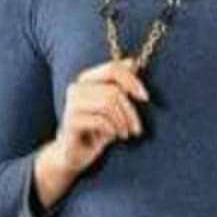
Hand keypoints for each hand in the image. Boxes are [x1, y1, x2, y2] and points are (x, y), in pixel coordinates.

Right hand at [51, 56, 149, 174]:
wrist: (74, 155)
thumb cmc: (96, 130)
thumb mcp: (112, 106)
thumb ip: (120, 84)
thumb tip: (133, 61)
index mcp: (86, 79)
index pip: (113, 68)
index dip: (132, 81)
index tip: (145, 98)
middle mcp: (76, 88)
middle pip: (113, 90)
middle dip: (130, 111)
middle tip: (136, 129)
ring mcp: (72, 105)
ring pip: (108, 104)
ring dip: (122, 122)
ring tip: (125, 134)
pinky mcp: (71, 122)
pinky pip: (100, 121)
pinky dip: (112, 130)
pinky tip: (112, 137)